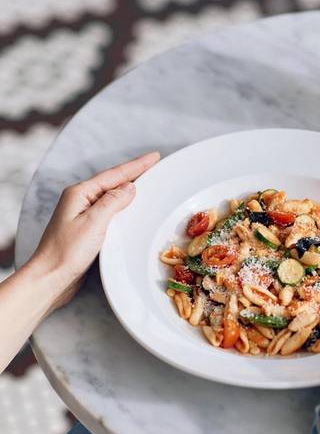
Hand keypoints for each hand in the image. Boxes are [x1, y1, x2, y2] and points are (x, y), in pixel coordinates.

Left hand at [30, 152, 159, 308]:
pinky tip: (132, 209)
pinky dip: (124, 206)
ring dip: (130, 189)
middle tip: (155, 166)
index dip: (136, 165)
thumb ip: (112, 202)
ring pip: (112, 196)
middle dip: (134, 173)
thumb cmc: (67, 251)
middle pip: (113, 182)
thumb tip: (130, 187)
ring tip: (148, 183)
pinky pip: (111, 210)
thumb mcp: (93, 223)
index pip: (114, 175)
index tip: (155, 156)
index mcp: (80, 193)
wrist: (51, 277)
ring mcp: (83, 214)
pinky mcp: (88, 228)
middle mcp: (81, 200)